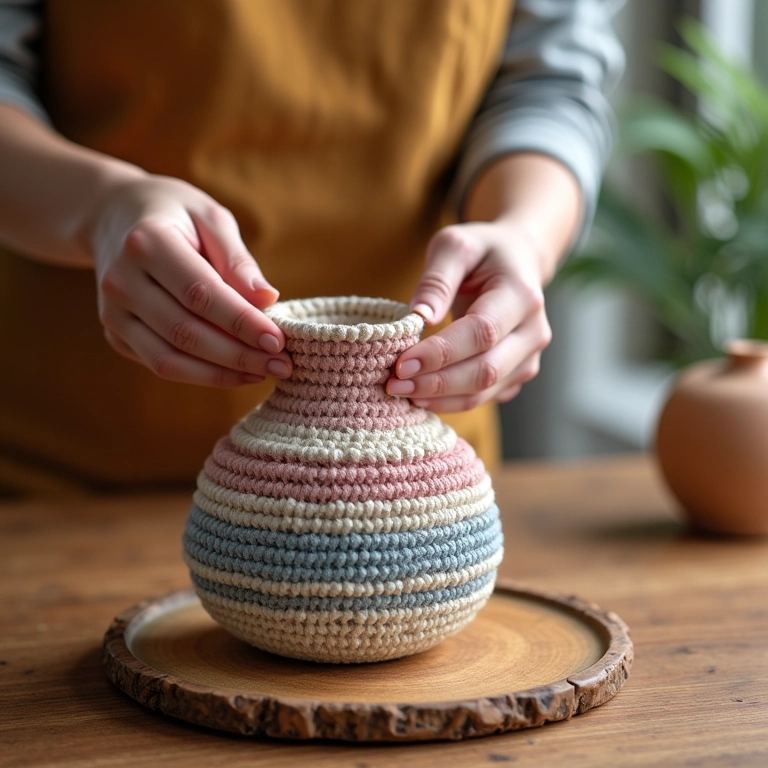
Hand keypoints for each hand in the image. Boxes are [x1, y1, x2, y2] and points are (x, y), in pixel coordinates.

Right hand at [89, 174, 291, 386]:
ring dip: (222, 374)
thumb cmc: (176, 215)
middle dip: (240, 355)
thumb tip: (267, 299)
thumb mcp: (210, 217)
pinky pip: (159, 364)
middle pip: (186, 332)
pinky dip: (201, 375)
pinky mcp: (114, 333)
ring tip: (264, 373)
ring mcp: (112, 311)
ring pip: (169, 359)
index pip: (200, 293)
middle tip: (283, 364)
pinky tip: (237, 371)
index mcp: (147, 242)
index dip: (241, 322)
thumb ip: (238, 259)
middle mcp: (122, 280)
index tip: (279, 341)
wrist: (114, 216)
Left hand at [386, 219, 552, 411]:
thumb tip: (419, 318)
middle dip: (436, 383)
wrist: (519, 261)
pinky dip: (451, 401)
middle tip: (394, 385)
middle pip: (485, 371)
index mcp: (522, 296)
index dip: (440, 353)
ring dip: (441, 399)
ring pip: (485, 391)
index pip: (481, 333)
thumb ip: (436, 280)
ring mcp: (529, 358)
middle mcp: (533, 332)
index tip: (401, 363)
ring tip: (402, 393)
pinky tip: (421, 395)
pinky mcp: (517, 375)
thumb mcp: (455, 246)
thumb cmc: (482, 252)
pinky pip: (483, 397)